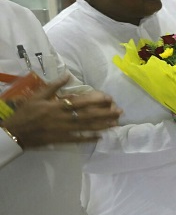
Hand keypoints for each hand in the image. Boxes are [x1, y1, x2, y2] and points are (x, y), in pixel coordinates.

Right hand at [3, 77, 121, 146]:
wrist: (16, 132)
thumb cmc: (27, 112)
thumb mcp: (38, 96)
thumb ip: (53, 86)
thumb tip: (67, 75)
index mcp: (58, 106)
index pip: (81, 102)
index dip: (96, 100)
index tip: (109, 98)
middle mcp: (63, 118)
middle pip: (88, 115)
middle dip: (105, 114)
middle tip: (120, 112)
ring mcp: (63, 130)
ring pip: (86, 127)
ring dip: (102, 125)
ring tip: (116, 123)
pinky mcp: (61, 139)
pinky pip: (77, 139)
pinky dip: (89, 138)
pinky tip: (100, 137)